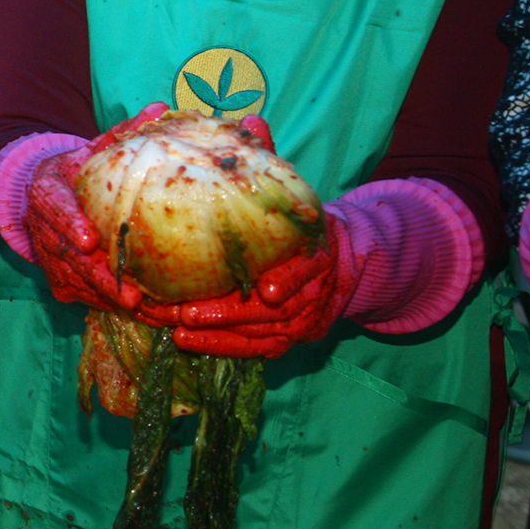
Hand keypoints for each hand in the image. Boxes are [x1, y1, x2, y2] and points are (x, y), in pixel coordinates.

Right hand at [25, 146, 163, 317]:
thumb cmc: (79, 172)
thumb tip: (160, 108)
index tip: (90, 239)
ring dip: (115, 301)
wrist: (45, 198)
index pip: (53, 206)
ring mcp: (47, 259)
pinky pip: (85, 299)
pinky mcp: (58, 282)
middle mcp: (40, 228)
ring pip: (79, 284)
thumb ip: (124, 131)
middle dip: (100, 278)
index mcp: (45, 189)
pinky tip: (151, 317)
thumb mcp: (94, 148)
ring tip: (155, 314)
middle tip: (131, 295)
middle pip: (67, 256)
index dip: (69, 223)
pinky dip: (115, 308)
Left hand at [168, 226, 356, 359]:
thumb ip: (274, 210)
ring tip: (182, 333)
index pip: (303, 272)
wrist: (347, 265)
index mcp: (317, 260)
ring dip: (219, 336)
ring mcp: (304, 324)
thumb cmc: (306, 233)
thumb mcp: (300, 218)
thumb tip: (224, 179)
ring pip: (262, 335)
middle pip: (274, 312)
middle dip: (229, 314)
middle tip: (188, 314)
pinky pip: (258, 350)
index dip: (286, 281)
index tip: (266, 291)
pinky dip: (225, 347)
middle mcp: (313, 296)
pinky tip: (193, 343)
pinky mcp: (292, 340)